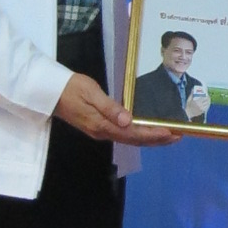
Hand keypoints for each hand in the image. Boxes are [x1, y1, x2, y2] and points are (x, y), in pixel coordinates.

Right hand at [53, 73, 179, 144]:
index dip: (153, 134)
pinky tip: (147, 131)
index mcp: (102, 125)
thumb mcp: (91, 92)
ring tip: (168, 136)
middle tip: (178, 136)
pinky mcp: (98, 127)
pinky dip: (139, 135)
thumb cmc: (70, 87)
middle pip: (134, 140)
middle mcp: (102, 132)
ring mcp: (100, 131)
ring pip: (130, 139)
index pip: (133, 133)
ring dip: (150, 139)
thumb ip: (109, 107)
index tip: (171, 133)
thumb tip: (128, 120)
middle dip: (157, 140)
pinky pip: (123, 135)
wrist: (49, 91)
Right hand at [183, 85, 209, 120]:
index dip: (206, 95)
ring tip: (208, 100)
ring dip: (208, 101)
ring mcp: (202, 108)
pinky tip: (207, 104)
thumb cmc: (188, 106)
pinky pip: (207, 107)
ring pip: (208, 104)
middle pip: (207, 100)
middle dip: (208, 98)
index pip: (204, 97)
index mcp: (197, 101)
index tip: (207, 94)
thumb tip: (193, 89)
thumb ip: (192, 94)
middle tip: (208, 96)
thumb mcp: (189, 99)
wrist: (188, 113)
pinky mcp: (202, 111)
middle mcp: (200, 105)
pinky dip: (208, 105)